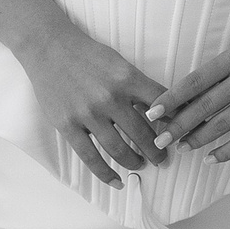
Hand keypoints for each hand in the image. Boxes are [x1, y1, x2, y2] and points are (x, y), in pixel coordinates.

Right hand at [19, 23, 169, 189]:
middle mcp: (110, 98)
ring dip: (135, 162)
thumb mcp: (120, 63)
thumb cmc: (87, 54)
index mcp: (127, 79)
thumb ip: (139, 86)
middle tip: (164, 159)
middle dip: (158, 150)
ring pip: (119, 149)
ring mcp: (88, 114)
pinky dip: (106, 173)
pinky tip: (117, 181)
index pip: (162, 105)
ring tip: (142, 165)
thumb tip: (163, 107)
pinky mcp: (68, 125)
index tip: (180, 134)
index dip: (175, 122)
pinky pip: (90, 157)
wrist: (49, 47)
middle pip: (144, 134)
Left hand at [149, 41, 229, 162]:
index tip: (151, 112)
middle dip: (178, 125)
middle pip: (204, 106)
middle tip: (160, 139)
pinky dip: (224, 152)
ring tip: (181, 148)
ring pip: (221, 125)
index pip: (194, 81)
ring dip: (197, 140)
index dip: (171, 98)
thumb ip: (213, 80)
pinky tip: (208, 159)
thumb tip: (178, 105)